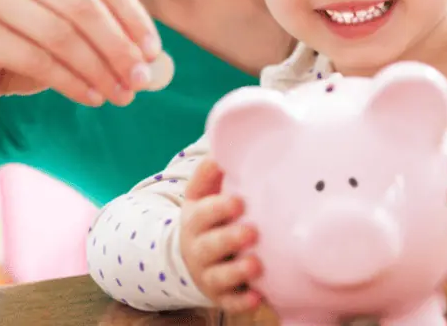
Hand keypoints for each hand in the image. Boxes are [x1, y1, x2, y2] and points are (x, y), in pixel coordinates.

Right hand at [0, 0, 163, 113]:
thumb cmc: (19, 45)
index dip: (134, 18)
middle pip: (84, 6)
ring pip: (63, 35)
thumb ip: (103, 30)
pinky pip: (38, 60)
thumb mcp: (63, 27)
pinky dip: (72, 82)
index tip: (154, 52)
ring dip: (99, 70)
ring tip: (121, 95)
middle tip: (140, 80)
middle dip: (119, 47)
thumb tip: (153, 57)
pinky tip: (92, 97)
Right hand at [180, 158, 261, 313]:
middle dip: (230, 239)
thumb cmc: (205, 217)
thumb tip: (224, 144)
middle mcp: (198, 248)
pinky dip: (241, 302)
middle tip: (251, 232)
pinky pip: (229, 302)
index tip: (238, 202)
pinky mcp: (220, 295)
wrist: (189, 257)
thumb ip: (211, 172)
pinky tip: (257, 298)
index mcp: (195, 219)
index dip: (218, 208)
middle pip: (210, 245)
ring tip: (256, 265)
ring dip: (237, 271)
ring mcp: (208, 274)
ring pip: (219, 276)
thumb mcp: (200, 194)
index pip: (202, 213)